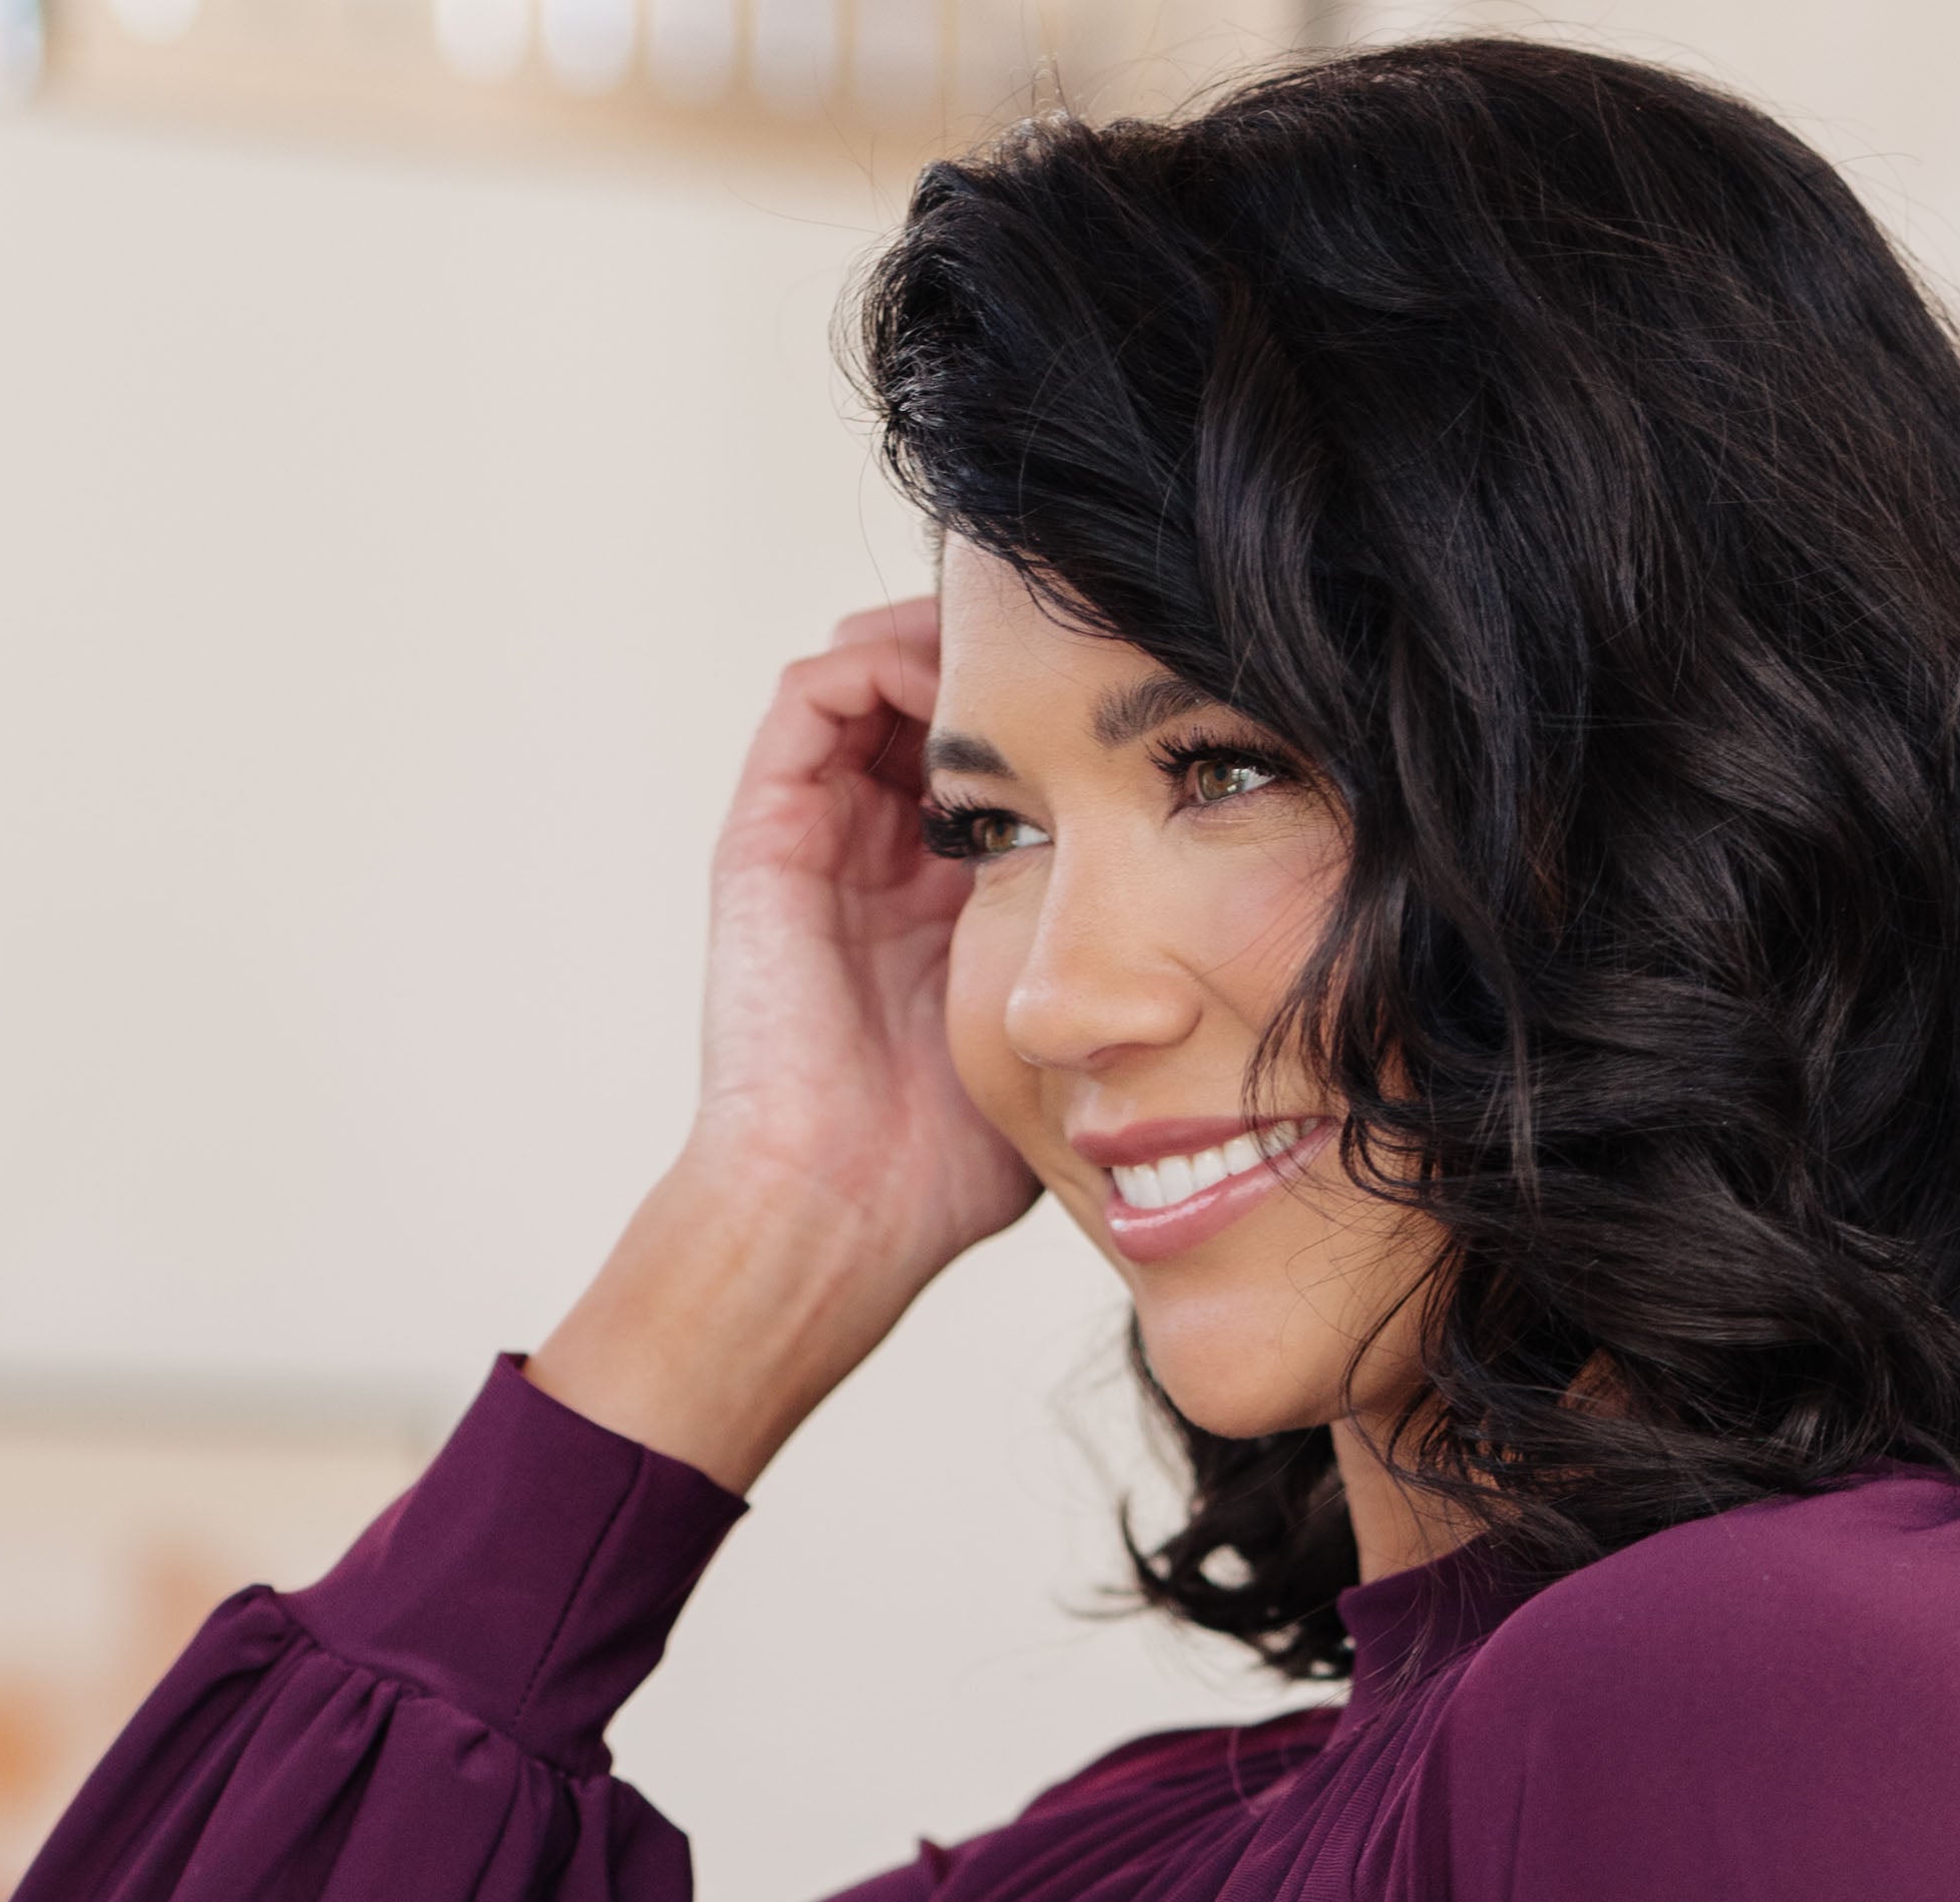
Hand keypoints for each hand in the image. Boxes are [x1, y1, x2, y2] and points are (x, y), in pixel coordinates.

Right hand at [531, 605, 1040, 1491]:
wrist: (835, 1213)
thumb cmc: (940, 1173)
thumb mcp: (1053, 1055)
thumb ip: (1099, 994)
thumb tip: (1197, 963)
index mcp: (933, 907)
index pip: (991, 771)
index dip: (1052, 722)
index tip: (1125, 699)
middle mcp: (868, 860)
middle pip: (929, 707)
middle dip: (999, 660)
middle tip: (1076, 630)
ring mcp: (812, 843)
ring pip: (871, 679)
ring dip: (941, 641)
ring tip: (1017, 633)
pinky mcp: (762, 835)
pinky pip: (812, 697)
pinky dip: (878, 659)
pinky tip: (955, 671)